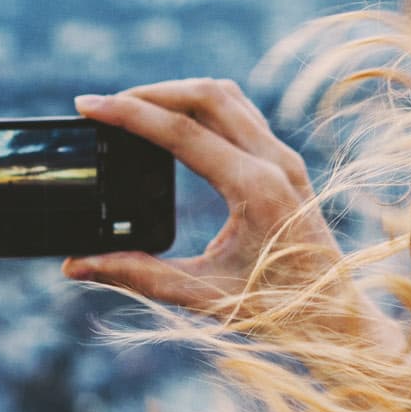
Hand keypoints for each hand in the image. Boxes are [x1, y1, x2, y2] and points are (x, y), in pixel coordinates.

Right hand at [66, 79, 383, 348]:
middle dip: (150, 93)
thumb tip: (76, 265)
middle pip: (206, 95)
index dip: (129, 114)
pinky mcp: (286, 163)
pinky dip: (203, 106)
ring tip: (134, 107)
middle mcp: (276, 163)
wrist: (334, 319)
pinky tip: (175, 122)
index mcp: (256, 190)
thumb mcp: (200, 295)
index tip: (89, 106)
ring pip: (227, 96)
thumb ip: (136, 275)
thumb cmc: (275, 311)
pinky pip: (242, 113)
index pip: (181, 132)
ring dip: (178, 93)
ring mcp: (285, 158)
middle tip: (104, 105)